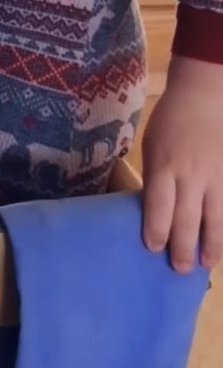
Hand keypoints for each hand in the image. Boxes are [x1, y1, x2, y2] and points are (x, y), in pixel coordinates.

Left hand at [141, 54, 222, 270]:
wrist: (203, 98)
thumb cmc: (169, 122)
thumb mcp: (152, 147)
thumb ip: (155, 179)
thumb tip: (154, 211)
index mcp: (164, 166)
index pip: (159, 204)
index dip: (157, 229)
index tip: (153, 249)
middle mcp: (190, 176)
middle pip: (187, 218)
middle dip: (183, 246)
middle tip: (180, 270)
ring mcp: (213, 178)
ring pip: (214, 219)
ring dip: (211, 245)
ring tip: (206, 265)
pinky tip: (222, 245)